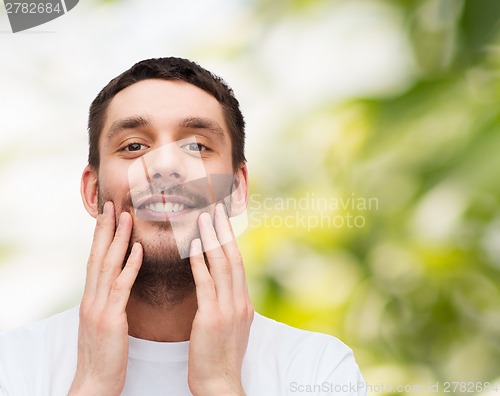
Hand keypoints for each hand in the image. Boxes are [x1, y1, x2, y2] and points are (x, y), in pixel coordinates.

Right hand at [69, 202, 142, 395]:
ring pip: (108, 265)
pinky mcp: (110, 320)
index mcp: (91, 299)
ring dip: (118, 239)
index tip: (109, 215)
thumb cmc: (105, 355)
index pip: (96, 260)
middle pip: (98, 255)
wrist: (94, 384)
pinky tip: (139, 249)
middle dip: (106, 228)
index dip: (102, 236)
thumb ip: (109, 301)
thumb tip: (119, 283)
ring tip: (126, 216)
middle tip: (113, 204)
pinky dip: (130, 265)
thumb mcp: (104, 323)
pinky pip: (121, 287)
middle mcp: (91, 298)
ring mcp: (98, 308)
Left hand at [188, 203, 253, 395]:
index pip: (238, 263)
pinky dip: (199, 262)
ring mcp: (229, 309)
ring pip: (222, 265)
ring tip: (203, 218)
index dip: (230, 240)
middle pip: (233, 257)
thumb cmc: (220, 357)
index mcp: (244, 303)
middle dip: (223, 232)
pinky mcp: (212, 317)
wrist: (220, 384)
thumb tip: (220, 286)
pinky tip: (191, 246)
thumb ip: (227, 303)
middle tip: (215, 209)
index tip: (222, 222)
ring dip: (211, 239)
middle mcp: (240, 301)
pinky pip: (206, 283)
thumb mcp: (231, 326)